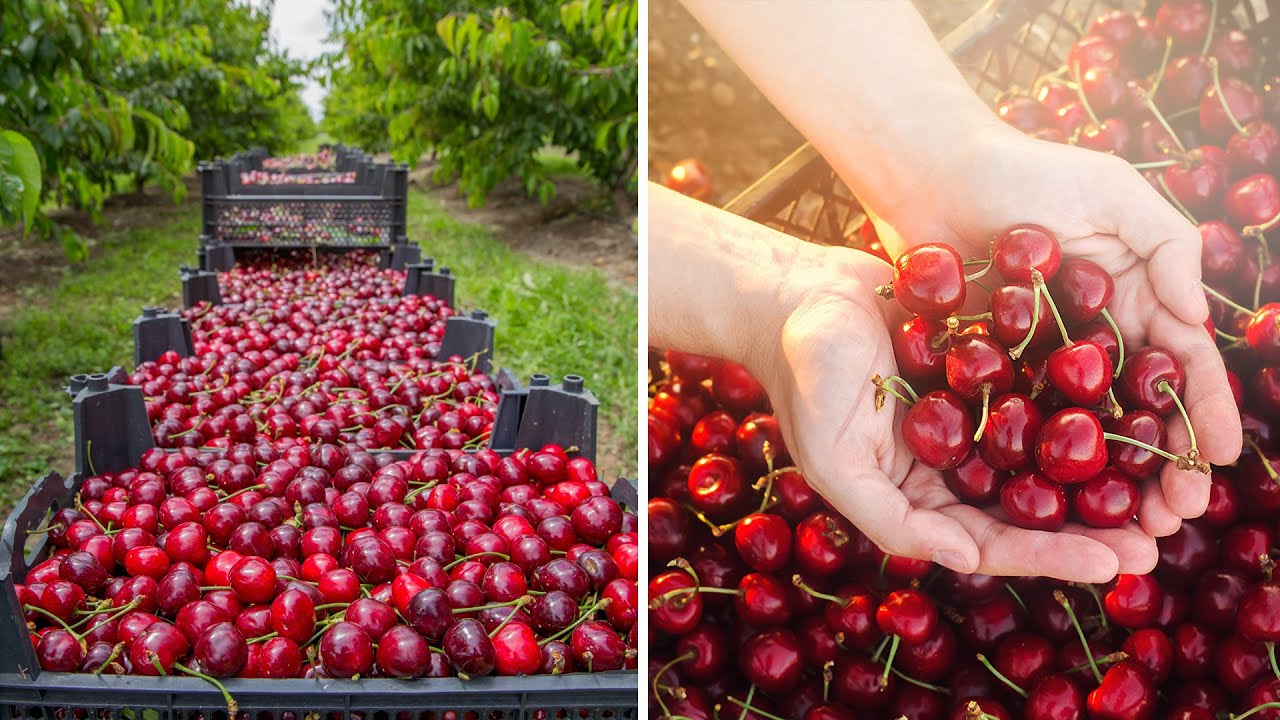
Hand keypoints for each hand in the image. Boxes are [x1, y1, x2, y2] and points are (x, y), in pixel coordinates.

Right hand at [759, 245, 1159, 581]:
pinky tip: (1132, 398)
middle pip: (1031, 505)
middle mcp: (951, 463)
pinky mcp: (984, 363)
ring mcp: (971, 413)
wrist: (796, 293)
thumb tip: (963, 561)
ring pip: (1045, 451)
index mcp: (917, 495)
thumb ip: (888, 517)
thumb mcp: (832, 458)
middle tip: (1157, 537)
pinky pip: (1039, 385)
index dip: (1050, 556)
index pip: (990, 541)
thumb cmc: (804, 377)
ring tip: (1160, 479)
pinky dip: (1081, 397)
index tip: (1111, 561)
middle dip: (1092, 524)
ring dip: (1101, 468)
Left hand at [860, 126, 1241, 537]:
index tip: (1221, 459)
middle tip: (1174, 517)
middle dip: (1163, 466)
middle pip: (1137, 414)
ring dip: (1107, 481)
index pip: (1179, 367)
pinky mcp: (985, 372)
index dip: (1204, 412)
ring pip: (1082, 432)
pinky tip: (1051, 504)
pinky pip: (1016, 423)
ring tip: (1126, 527)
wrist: (932, 176)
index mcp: (1131, 302)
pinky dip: (1036, 463)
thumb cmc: (1027, 173)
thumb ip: (1167, 246)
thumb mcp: (1113, 192)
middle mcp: (1091, 341)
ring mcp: (1037, 362)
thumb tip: (1196, 319)